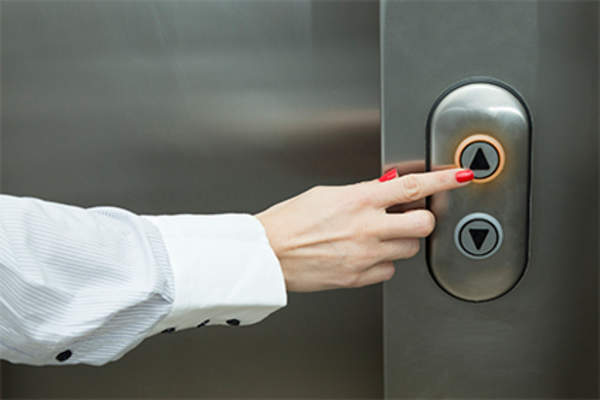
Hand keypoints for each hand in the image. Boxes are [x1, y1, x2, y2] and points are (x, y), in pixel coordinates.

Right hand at [255, 168, 473, 291]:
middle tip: (411, 217)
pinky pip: (389, 271)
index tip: (460, 176)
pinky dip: (383, 263)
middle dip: (422, 218)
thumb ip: (361, 193)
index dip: (443, 179)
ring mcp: (366, 254)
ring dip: (401, 241)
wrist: (269, 253)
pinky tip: (364, 255)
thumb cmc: (289, 221)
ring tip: (378, 237)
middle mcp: (368, 227)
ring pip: (410, 250)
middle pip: (423, 223)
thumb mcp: (326, 194)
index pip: (413, 186)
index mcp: (359, 199)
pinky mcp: (359, 277)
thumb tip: (384, 191)